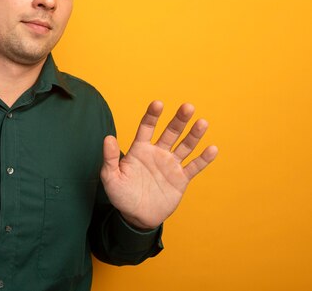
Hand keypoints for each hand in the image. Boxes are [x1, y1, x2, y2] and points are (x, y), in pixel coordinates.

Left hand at [100, 101, 217, 229]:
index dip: (152, 115)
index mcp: (140, 149)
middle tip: (188, 107)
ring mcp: (170, 165)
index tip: (158, 104)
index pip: (147, 127)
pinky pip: (194, 167)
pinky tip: (212, 149)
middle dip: (179, 120)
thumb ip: (110, 158)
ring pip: (185, 146)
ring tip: (202, 123)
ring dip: (194, 135)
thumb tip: (108, 138)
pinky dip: (203, 159)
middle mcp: (157, 153)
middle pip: (170, 132)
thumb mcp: (111, 177)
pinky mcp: (181, 179)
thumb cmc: (121, 195)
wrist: (136, 217)